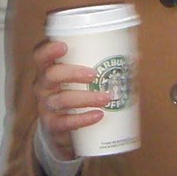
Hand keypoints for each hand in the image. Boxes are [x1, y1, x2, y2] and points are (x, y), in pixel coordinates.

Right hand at [33, 38, 109, 161]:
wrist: (62, 129)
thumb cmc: (74, 94)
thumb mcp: (80, 80)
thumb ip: (102, 66)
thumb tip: (136, 56)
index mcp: (48, 70)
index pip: (40, 56)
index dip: (49, 50)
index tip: (64, 46)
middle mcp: (43, 87)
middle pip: (50, 75)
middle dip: (72, 73)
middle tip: (94, 74)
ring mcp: (46, 107)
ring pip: (61, 100)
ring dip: (85, 98)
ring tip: (107, 98)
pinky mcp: (52, 126)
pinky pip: (64, 122)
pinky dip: (82, 119)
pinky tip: (98, 116)